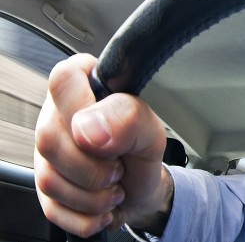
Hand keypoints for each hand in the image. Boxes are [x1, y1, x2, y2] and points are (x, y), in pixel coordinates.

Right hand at [34, 54, 169, 236]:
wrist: (142, 189)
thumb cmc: (141, 151)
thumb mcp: (151, 130)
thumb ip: (127, 118)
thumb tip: (89, 130)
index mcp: (82, 89)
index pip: (64, 79)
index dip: (85, 110)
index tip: (109, 134)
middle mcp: (55, 118)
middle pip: (49, 139)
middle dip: (95, 165)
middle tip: (119, 166)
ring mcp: (44, 155)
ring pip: (49, 179)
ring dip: (95, 194)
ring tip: (114, 184)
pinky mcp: (42, 189)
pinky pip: (54, 209)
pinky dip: (88, 215)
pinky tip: (103, 204)